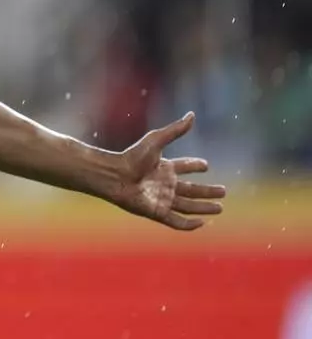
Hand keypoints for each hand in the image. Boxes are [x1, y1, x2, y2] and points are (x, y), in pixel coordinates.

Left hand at [110, 112, 226, 229]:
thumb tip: (192, 115)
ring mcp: (162, 199)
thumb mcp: (156, 141)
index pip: (184, 167)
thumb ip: (175, 130)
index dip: (194, 165)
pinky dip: (190, 224)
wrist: (115, 175)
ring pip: (188, 206)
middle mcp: (165, 184)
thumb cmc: (132, 157)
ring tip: (220, 207)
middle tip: (223, 191)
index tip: (206, 165)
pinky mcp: (157, 212)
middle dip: (207, 191)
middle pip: (191, 190)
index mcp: (164, 167)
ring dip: (204, 207)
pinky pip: (177, 221)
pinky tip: (203, 222)